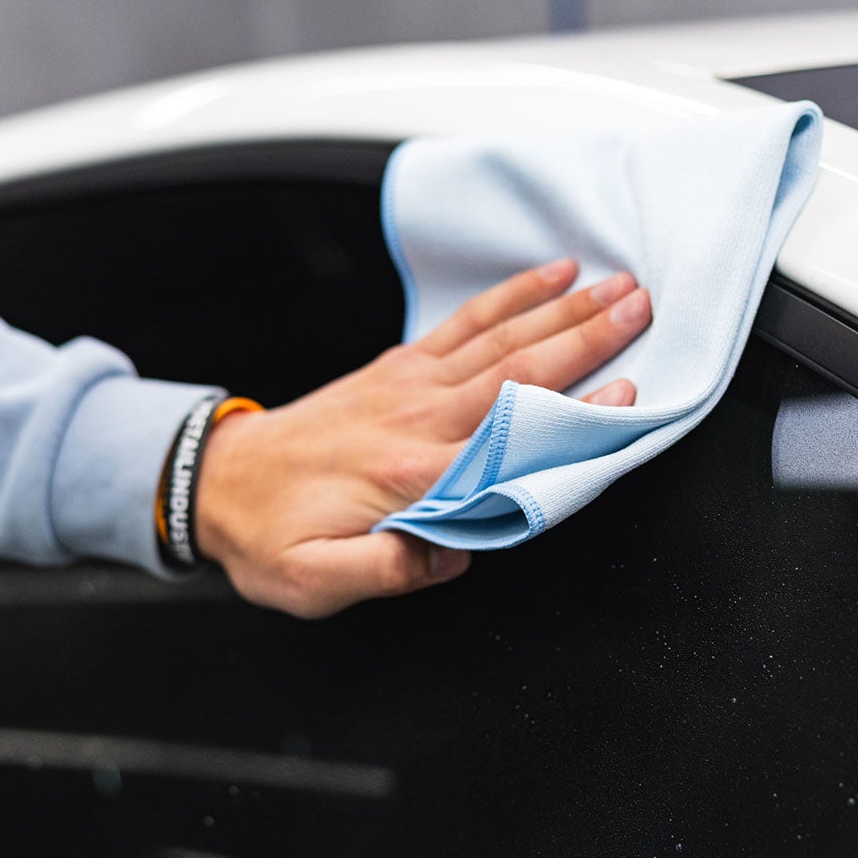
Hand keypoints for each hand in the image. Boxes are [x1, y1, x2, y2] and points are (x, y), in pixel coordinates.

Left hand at [194, 258, 649, 617]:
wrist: (213, 484)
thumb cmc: (267, 537)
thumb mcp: (312, 580)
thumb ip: (387, 568)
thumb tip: (454, 554)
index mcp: (408, 474)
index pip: (505, 441)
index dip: (571, 418)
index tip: (626, 393)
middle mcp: (415, 419)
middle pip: (516, 371)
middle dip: (586, 337)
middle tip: (643, 307)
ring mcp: (408, 385)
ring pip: (499, 339)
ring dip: (563, 309)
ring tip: (618, 284)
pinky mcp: (397, 369)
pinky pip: (463, 324)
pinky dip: (509, 297)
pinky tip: (548, 277)